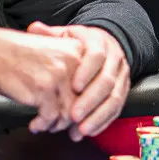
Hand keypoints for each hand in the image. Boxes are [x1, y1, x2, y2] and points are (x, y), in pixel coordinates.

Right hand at [0, 25, 82, 134]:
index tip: (79, 117)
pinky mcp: (43, 90)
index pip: (92, 85)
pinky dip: (42, 125)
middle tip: (63, 127)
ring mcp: (59, 76)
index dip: (86, 106)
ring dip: (56, 124)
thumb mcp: (51, 54)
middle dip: (72, 120)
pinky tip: (35, 124)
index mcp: (77, 50)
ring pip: (68, 113)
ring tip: (46, 125)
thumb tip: (83, 103)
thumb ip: (72, 73)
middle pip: (83, 101)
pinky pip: (50, 117)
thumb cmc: (17, 54)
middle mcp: (72, 62)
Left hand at [27, 22, 130, 140]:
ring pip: (115, 98)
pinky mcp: (124, 91)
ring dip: (98, 116)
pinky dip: (103, 122)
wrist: (105, 46)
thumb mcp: (66, 35)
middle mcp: (114, 58)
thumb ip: (50, 34)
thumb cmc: (80, 43)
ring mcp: (122, 76)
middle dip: (90, 100)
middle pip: (107, 81)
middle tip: (73, 115)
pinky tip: (89, 131)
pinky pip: (117, 109)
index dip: (86, 71)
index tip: (74, 86)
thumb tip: (34, 28)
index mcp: (99, 42)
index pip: (96, 55)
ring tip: (81, 130)